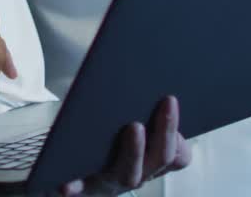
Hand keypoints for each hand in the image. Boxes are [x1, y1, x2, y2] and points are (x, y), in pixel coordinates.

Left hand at [59, 96, 191, 195]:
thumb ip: (136, 109)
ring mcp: (111, 181)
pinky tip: (68, 180)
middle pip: (159, 158)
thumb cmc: (102, 146)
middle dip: (166, 130)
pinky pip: (81, 187)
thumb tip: (141, 67)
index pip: (178, 155)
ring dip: (135, 151)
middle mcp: (137, 173)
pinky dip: (76, 184)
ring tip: (135, 127)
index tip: (173, 100)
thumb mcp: (126, 127)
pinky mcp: (82, 187)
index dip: (182, 134)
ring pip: (130, 174)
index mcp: (150, 159)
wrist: (68, 177)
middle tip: (166, 101)